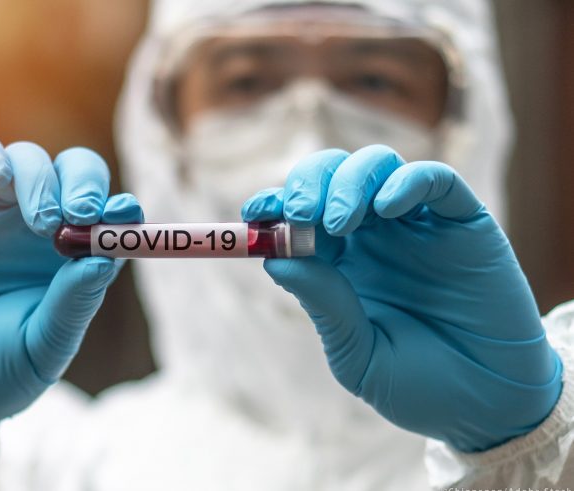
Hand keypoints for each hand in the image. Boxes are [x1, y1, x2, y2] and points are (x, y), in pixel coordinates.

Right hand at [0, 135, 142, 440]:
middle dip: (86, 183)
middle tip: (83, 213)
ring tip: (42, 224)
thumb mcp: (45, 345)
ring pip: (30, 159)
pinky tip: (0, 179)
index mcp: (78, 253)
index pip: (110, 213)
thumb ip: (74, 302)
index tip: (125, 215)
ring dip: (42, 180)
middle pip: (77, 172)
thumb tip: (106, 260)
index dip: (122, 209)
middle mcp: (43, 223)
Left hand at [242, 145, 562, 451]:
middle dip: (307, 182)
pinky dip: (406, 181)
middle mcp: (374, 234)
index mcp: (340, 263)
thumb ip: (323, 305)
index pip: (299, 215)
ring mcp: (416, 224)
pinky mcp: (462, 221)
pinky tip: (385, 207)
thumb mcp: (357, 354)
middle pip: (332, 176)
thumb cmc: (417, 385)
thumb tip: (276, 260)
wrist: (486, 406)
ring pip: (377, 165)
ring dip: (348, 181)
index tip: (252, 213)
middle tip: (299, 212)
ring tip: (338, 222)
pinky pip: (434, 180)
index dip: (274, 205)